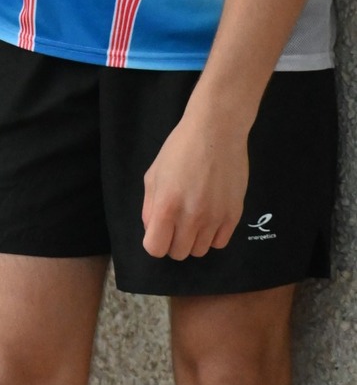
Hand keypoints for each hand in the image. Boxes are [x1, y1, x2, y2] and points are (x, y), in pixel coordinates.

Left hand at [141, 106, 249, 259]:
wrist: (216, 131)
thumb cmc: (180, 148)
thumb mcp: (154, 173)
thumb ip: (149, 206)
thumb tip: (152, 229)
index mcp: (166, 205)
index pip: (156, 248)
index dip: (154, 242)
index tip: (158, 230)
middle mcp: (191, 217)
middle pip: (179, 253)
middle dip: (172, 242)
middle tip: (175, 223)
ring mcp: (215, 218)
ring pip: (200, 251)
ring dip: (193, 239)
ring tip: (193, 217)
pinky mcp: (234, 216)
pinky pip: (220, 243)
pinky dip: (212, 236)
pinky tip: (209, 217)